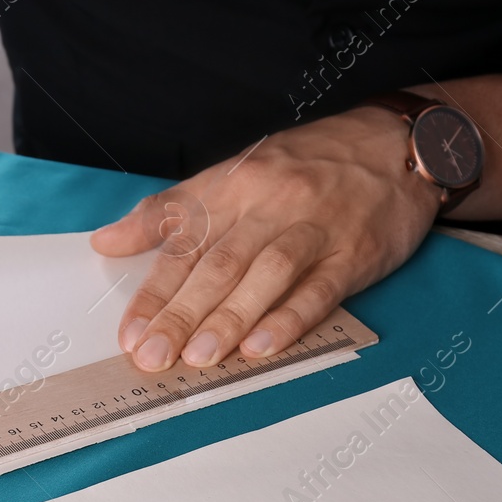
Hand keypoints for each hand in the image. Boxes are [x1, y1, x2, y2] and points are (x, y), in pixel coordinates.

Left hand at [91, 107, 442, 369]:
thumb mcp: (233, 173)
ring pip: (265, 274)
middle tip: (152, 356)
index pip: (184, 242)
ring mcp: (314, 229)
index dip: (154, 290)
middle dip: (181, 313)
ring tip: (198, 357)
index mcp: (234, 187)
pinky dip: (289, 319)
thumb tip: (106, 241)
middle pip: (218, 263)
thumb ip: (170, 212)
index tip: (130, 331)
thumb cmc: (307, 165)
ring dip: (230, 319)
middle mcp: (269, 205)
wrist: (395, 143)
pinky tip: (262, 347)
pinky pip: (319, 289)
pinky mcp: (354, 253)